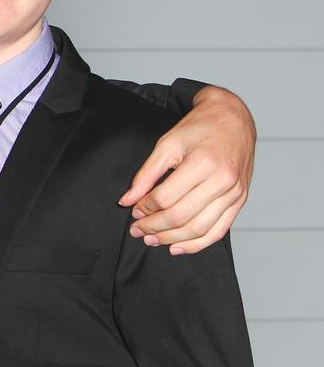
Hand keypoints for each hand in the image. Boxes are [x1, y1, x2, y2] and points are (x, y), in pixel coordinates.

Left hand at [119, 85, 254, 254]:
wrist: (233, 118)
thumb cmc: (199, 128)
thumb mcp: (167, 143)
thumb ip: (146, 173)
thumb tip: (127, 200)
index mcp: (203, 163)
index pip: (166, 197)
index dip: (145, 207)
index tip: (133, 210)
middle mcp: (223, 181)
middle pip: (182, 216)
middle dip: (154, 227)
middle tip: (137, 230)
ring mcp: (235, 194)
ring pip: (200, 229)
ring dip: (172, 239)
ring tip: (152, 240)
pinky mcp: (240, 201)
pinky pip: (219, 231)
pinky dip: (197, 244)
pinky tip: (177, 247)